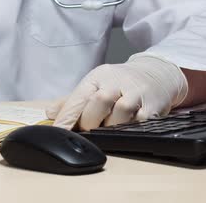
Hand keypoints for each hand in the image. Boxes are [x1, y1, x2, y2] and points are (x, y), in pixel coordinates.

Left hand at [47, 54, 188, 130]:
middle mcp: (117, 82)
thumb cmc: (120, 82)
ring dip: (111, 126)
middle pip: (98, 102)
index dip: (67, 117)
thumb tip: (50, 113)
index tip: (58, 132)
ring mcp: (136, 94)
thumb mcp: (95, 84)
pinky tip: (126, 128)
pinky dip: (130, 128)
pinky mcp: (153, 107)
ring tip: (108, 127)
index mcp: (98, 77)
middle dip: (90, 121)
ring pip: (120, 113)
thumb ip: (72, 101)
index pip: (79, 97)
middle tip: (88, 129)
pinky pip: (139, 122)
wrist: (156, 73)